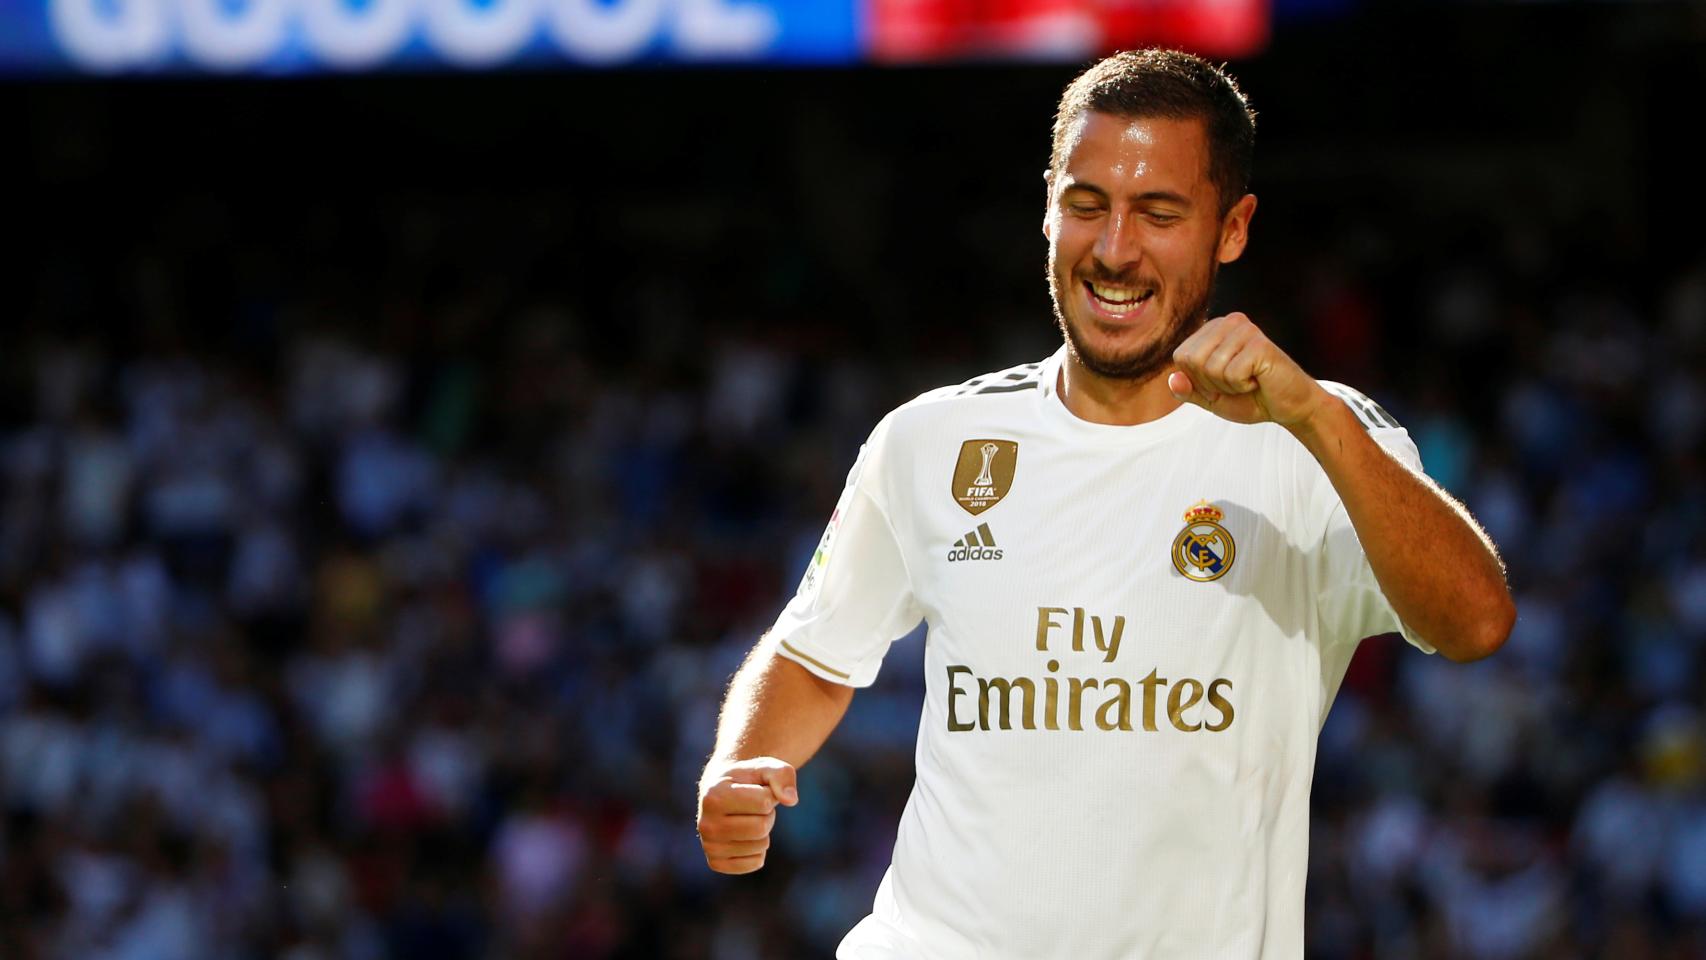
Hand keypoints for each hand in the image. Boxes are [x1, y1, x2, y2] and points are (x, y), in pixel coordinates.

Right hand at [696, 757, 798, 874]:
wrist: (721, 791)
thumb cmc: (747, 778)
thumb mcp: (766, 766)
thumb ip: (782, 775)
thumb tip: (790, 800)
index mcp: (714, 796)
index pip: (764, 802)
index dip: (770, 795)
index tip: (757, 789)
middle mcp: (706, 824)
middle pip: (762, 827)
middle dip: (767, 815)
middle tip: (755, 808)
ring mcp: (709, 846)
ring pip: (760, 846)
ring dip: (763, 832)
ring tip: (747, 819)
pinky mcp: (716, 863)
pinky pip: (755, 862)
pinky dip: (758, 850)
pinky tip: (744, 836)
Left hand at [1167, 312, 1330, 427]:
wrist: (1289, 407)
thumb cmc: (1251, 399)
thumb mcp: (1211, 399)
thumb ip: (1189, 390)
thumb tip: (1172, 379)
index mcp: (1213, 329)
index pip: (1180, 357)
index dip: (1197, 381)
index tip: (1222, 383)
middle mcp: (1228, 322)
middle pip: (1191, 360)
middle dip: (1211, 384)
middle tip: (1237, 383)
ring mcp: (1245, 330)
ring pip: (1210, 367)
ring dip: (1228, 386)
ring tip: (1249, 380)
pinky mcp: (1259, 343)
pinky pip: (1231, 373)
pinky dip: (1242, 386)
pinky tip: (1259, 379)